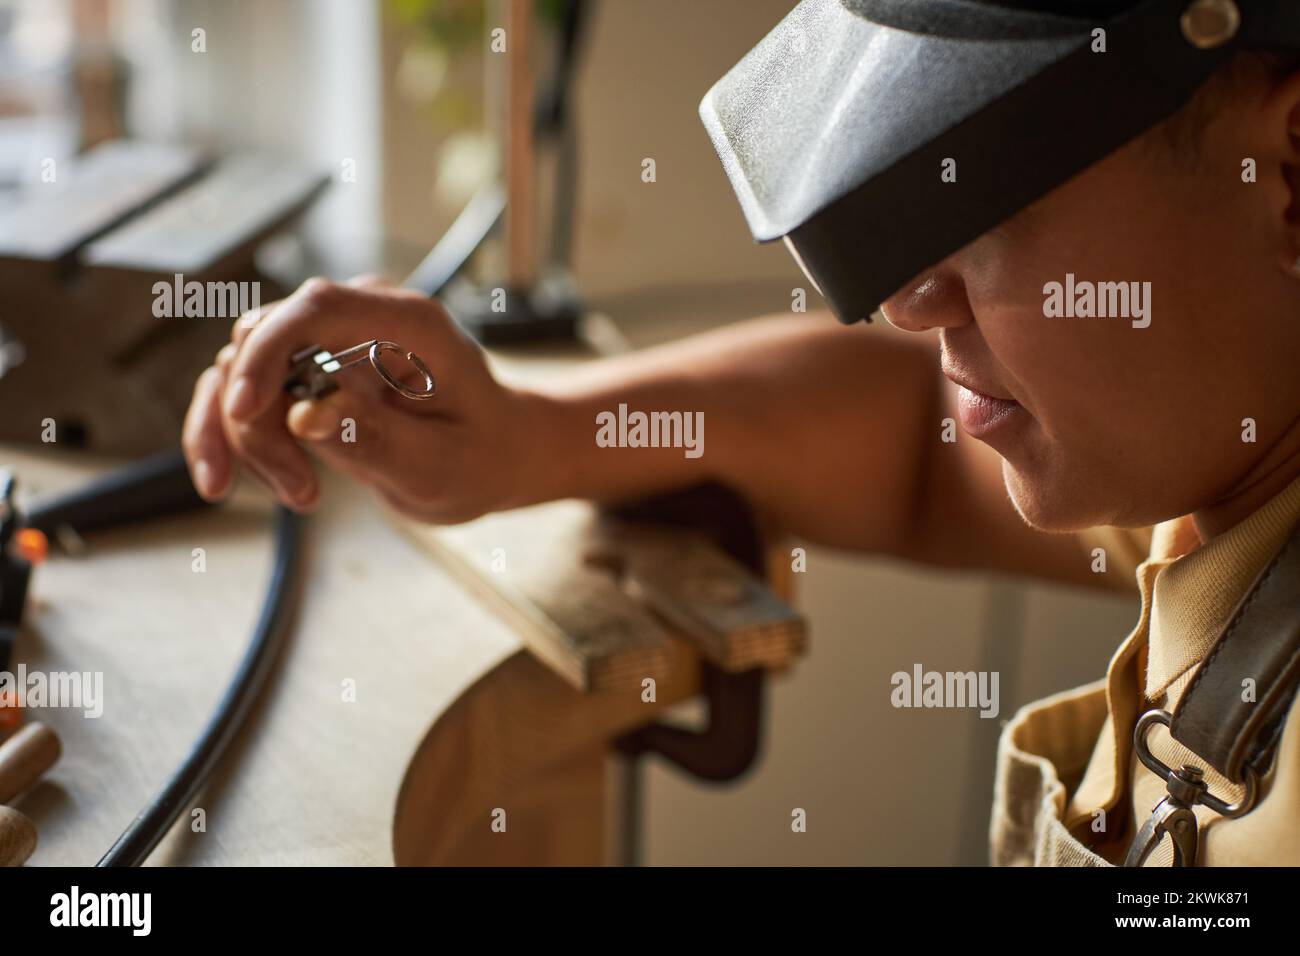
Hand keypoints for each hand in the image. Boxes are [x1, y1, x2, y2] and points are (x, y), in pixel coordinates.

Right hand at [182, 277, 541, 522]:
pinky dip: (228, 436)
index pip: (316, 307)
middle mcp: (359, 318)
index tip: (244, 412)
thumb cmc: (478, 458)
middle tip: (300, 491)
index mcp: (407, 322)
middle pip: (265, 342)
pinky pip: (241, 393)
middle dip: (257, 421)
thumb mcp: (441, 464)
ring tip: (299, 495)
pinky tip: (226, 482)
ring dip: (245, 438)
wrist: (491, 457)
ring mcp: (326, 340)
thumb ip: (378, 439)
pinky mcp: (303, 370)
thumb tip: (306, 417)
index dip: (268, 352)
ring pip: (239, 369)